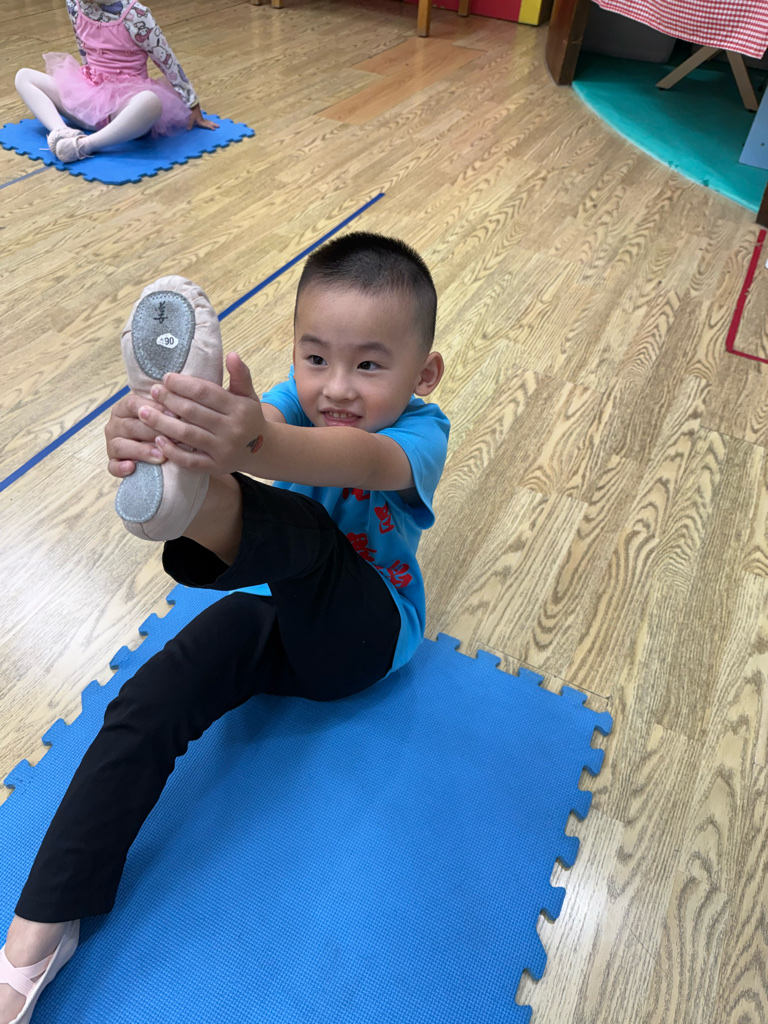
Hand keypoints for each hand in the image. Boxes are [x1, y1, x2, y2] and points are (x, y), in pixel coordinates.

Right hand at [105, 392, 168, 477]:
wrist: (150, 444)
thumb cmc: (157, 426)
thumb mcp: (159, 414)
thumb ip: (163, 410)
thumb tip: (178, 408)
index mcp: (123, 408)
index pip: (134, 405)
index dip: (155, 409)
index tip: (175, 415)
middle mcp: (114, 425)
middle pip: (130, 427)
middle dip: (153, 433)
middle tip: (174, 439)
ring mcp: (112, 444)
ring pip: (120, 446)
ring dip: (141, 451)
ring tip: (161, 456)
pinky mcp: (113, 462)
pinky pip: (112, 466)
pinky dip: (121, 468)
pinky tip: (132, 468)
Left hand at [137, 353, 266, 475]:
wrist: (261, 450)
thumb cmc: (248, 417)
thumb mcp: (248, 395)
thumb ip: (240, 374)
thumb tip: (232, 354)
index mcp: (238, 408)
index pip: (205, 393)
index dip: (182, 384)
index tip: (166, 378)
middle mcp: (231, 430)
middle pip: (192, 412)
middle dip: (168, 400)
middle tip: (153, 391)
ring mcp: (223, 450)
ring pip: (187, 435)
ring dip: (161, 423)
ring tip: (143, 413)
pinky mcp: (215, 467)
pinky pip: (189, 460)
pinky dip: (172, 451)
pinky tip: (158, 439)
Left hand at [188, 104, 217, 129]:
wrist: (193, 105)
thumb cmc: (192, 112)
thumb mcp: (191, 118)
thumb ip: (190, 124)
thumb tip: (189, 129)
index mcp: (201, 121)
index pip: (206, 125)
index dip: (210, 127)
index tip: (214, 129)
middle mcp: (202, 120)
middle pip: (209, 122)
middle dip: (214, 124)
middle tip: (219, 126)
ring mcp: (202, 118)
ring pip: (208, 121)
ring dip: (212, 123)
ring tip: (215, 124)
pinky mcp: (200, 117)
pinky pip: (206, 120)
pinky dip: (208, 122)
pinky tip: (209, 122)